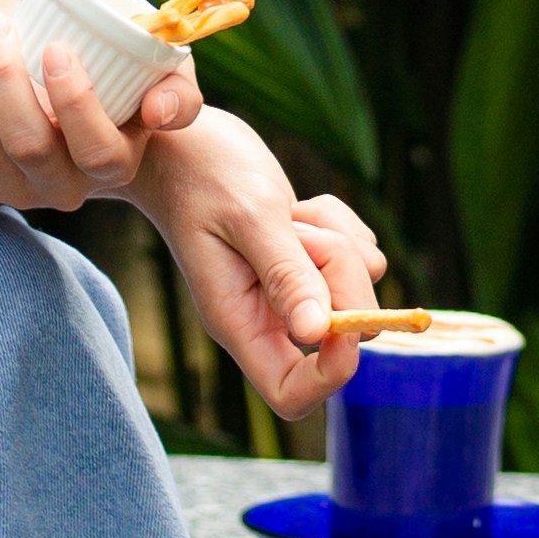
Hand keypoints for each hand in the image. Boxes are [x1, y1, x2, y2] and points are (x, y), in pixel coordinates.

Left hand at [0, 10, 198, 209]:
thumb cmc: (132, 86)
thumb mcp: (170, 81)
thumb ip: (179, 94)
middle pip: (26, 144)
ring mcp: (16, 191)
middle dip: (5, 76)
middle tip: (2, 24)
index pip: (94, 150)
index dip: (74, 100)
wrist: (87, 113)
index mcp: (115, 166)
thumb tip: (157, 110)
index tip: (58, 46)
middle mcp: (64, 189)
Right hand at [134, 109, 384, 415]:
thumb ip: (285, 274)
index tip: (344, 320)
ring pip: (357, 286)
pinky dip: (343, 225)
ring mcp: (290, 289)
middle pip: (340, 333)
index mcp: (239, 324)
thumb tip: (317, 332)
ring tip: (292, 215)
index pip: (291, 394)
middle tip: (302, 231)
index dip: (332, 371)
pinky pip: (358, 254)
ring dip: (340, 242)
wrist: (180, 143)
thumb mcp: (248, 216)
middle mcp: (266, 316)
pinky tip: (302, 207)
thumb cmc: (201, 173)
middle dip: (341, 276)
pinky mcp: (308, 260)